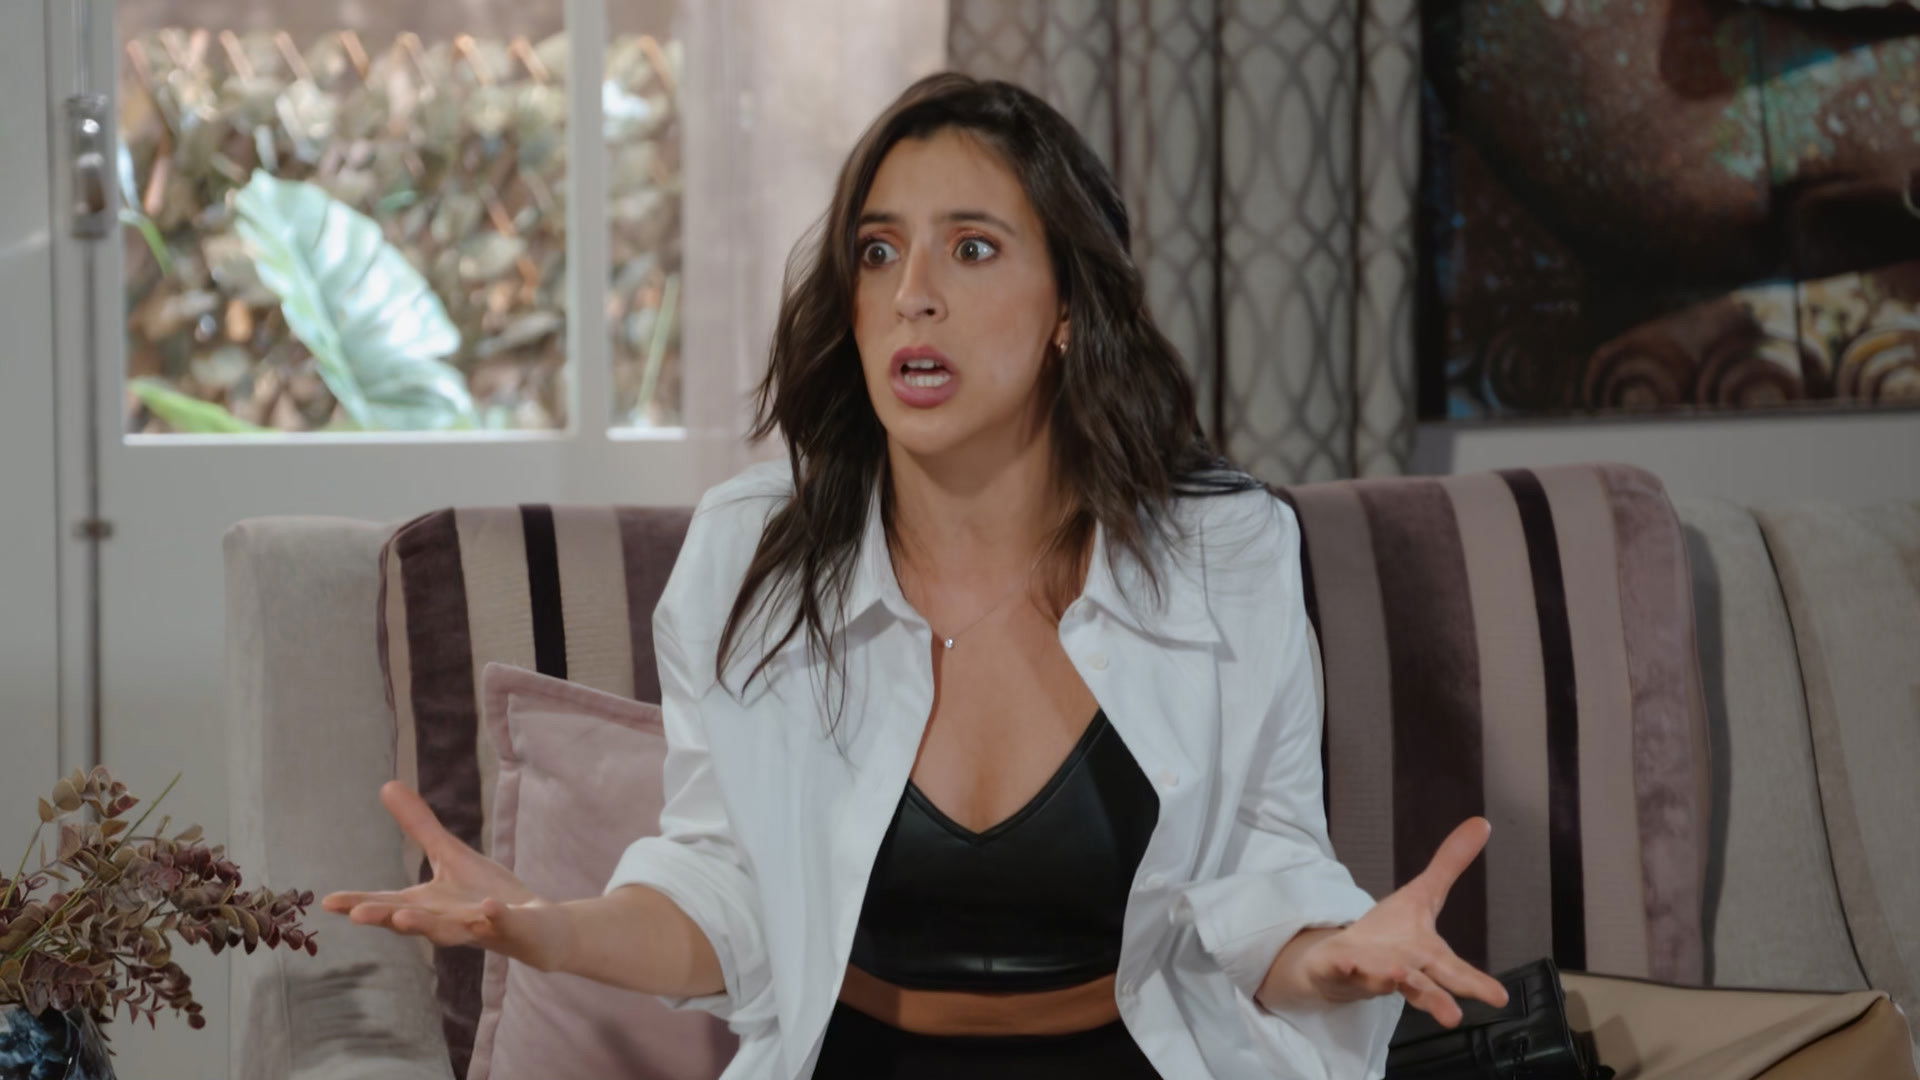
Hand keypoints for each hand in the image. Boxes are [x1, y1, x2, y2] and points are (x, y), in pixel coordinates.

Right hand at [320, 781, 574, 972]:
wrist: (536, 926)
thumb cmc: (484, 893)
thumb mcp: (449, 855)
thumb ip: (419, 826)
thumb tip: (386, 785)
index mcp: (427, 906)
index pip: (387, 905)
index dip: (359, 904)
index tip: (329, 902)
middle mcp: (446, 922)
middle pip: (411, 921)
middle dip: (385, 918)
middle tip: (358, 915)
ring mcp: (479, 927)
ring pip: (449, 931)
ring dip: (427, 926)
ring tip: (403, 918)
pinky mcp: (512, 926)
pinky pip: (502, 922)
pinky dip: (495, 917)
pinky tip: (489, 908)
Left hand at [1292, 817, 1508, 1026]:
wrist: (1342, 960)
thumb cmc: (1390, 935)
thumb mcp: (1422, 895)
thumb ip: (1450, 864)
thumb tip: (1482, 823)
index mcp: (1425, 955)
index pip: (1455, 971)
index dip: (1477, 984)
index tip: (1500, 998)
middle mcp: (1401, 969)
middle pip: (1423, 985)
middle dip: (1438, 999)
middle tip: (1454, 1016)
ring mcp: (1367, 972)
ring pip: (1381, 981)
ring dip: (1386, 979)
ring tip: (1394, 976)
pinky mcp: (1336, 970)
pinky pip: (1338, 969)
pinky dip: (1341, 967)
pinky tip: (1345, 962)